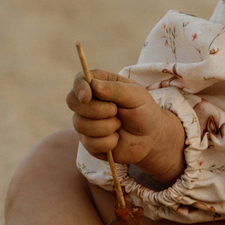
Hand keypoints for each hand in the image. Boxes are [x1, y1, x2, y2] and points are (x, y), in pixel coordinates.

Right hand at [69, 73, 184, 187]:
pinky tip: (116, 139)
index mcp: (98, 84)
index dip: (79, 87)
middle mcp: (87, 103)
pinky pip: (90, 143)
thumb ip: (115, 89)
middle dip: (97, 110)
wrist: (151, 137)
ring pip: (81, 125)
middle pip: (73, 102)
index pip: (79, 80)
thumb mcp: (136, 95)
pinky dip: (108, 142)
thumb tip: (93, 85)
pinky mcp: (88, 142)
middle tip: (116, 111)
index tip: (88, 96)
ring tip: (119, 124)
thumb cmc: (143, 110)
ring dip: (106, 127)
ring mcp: (85, 123)